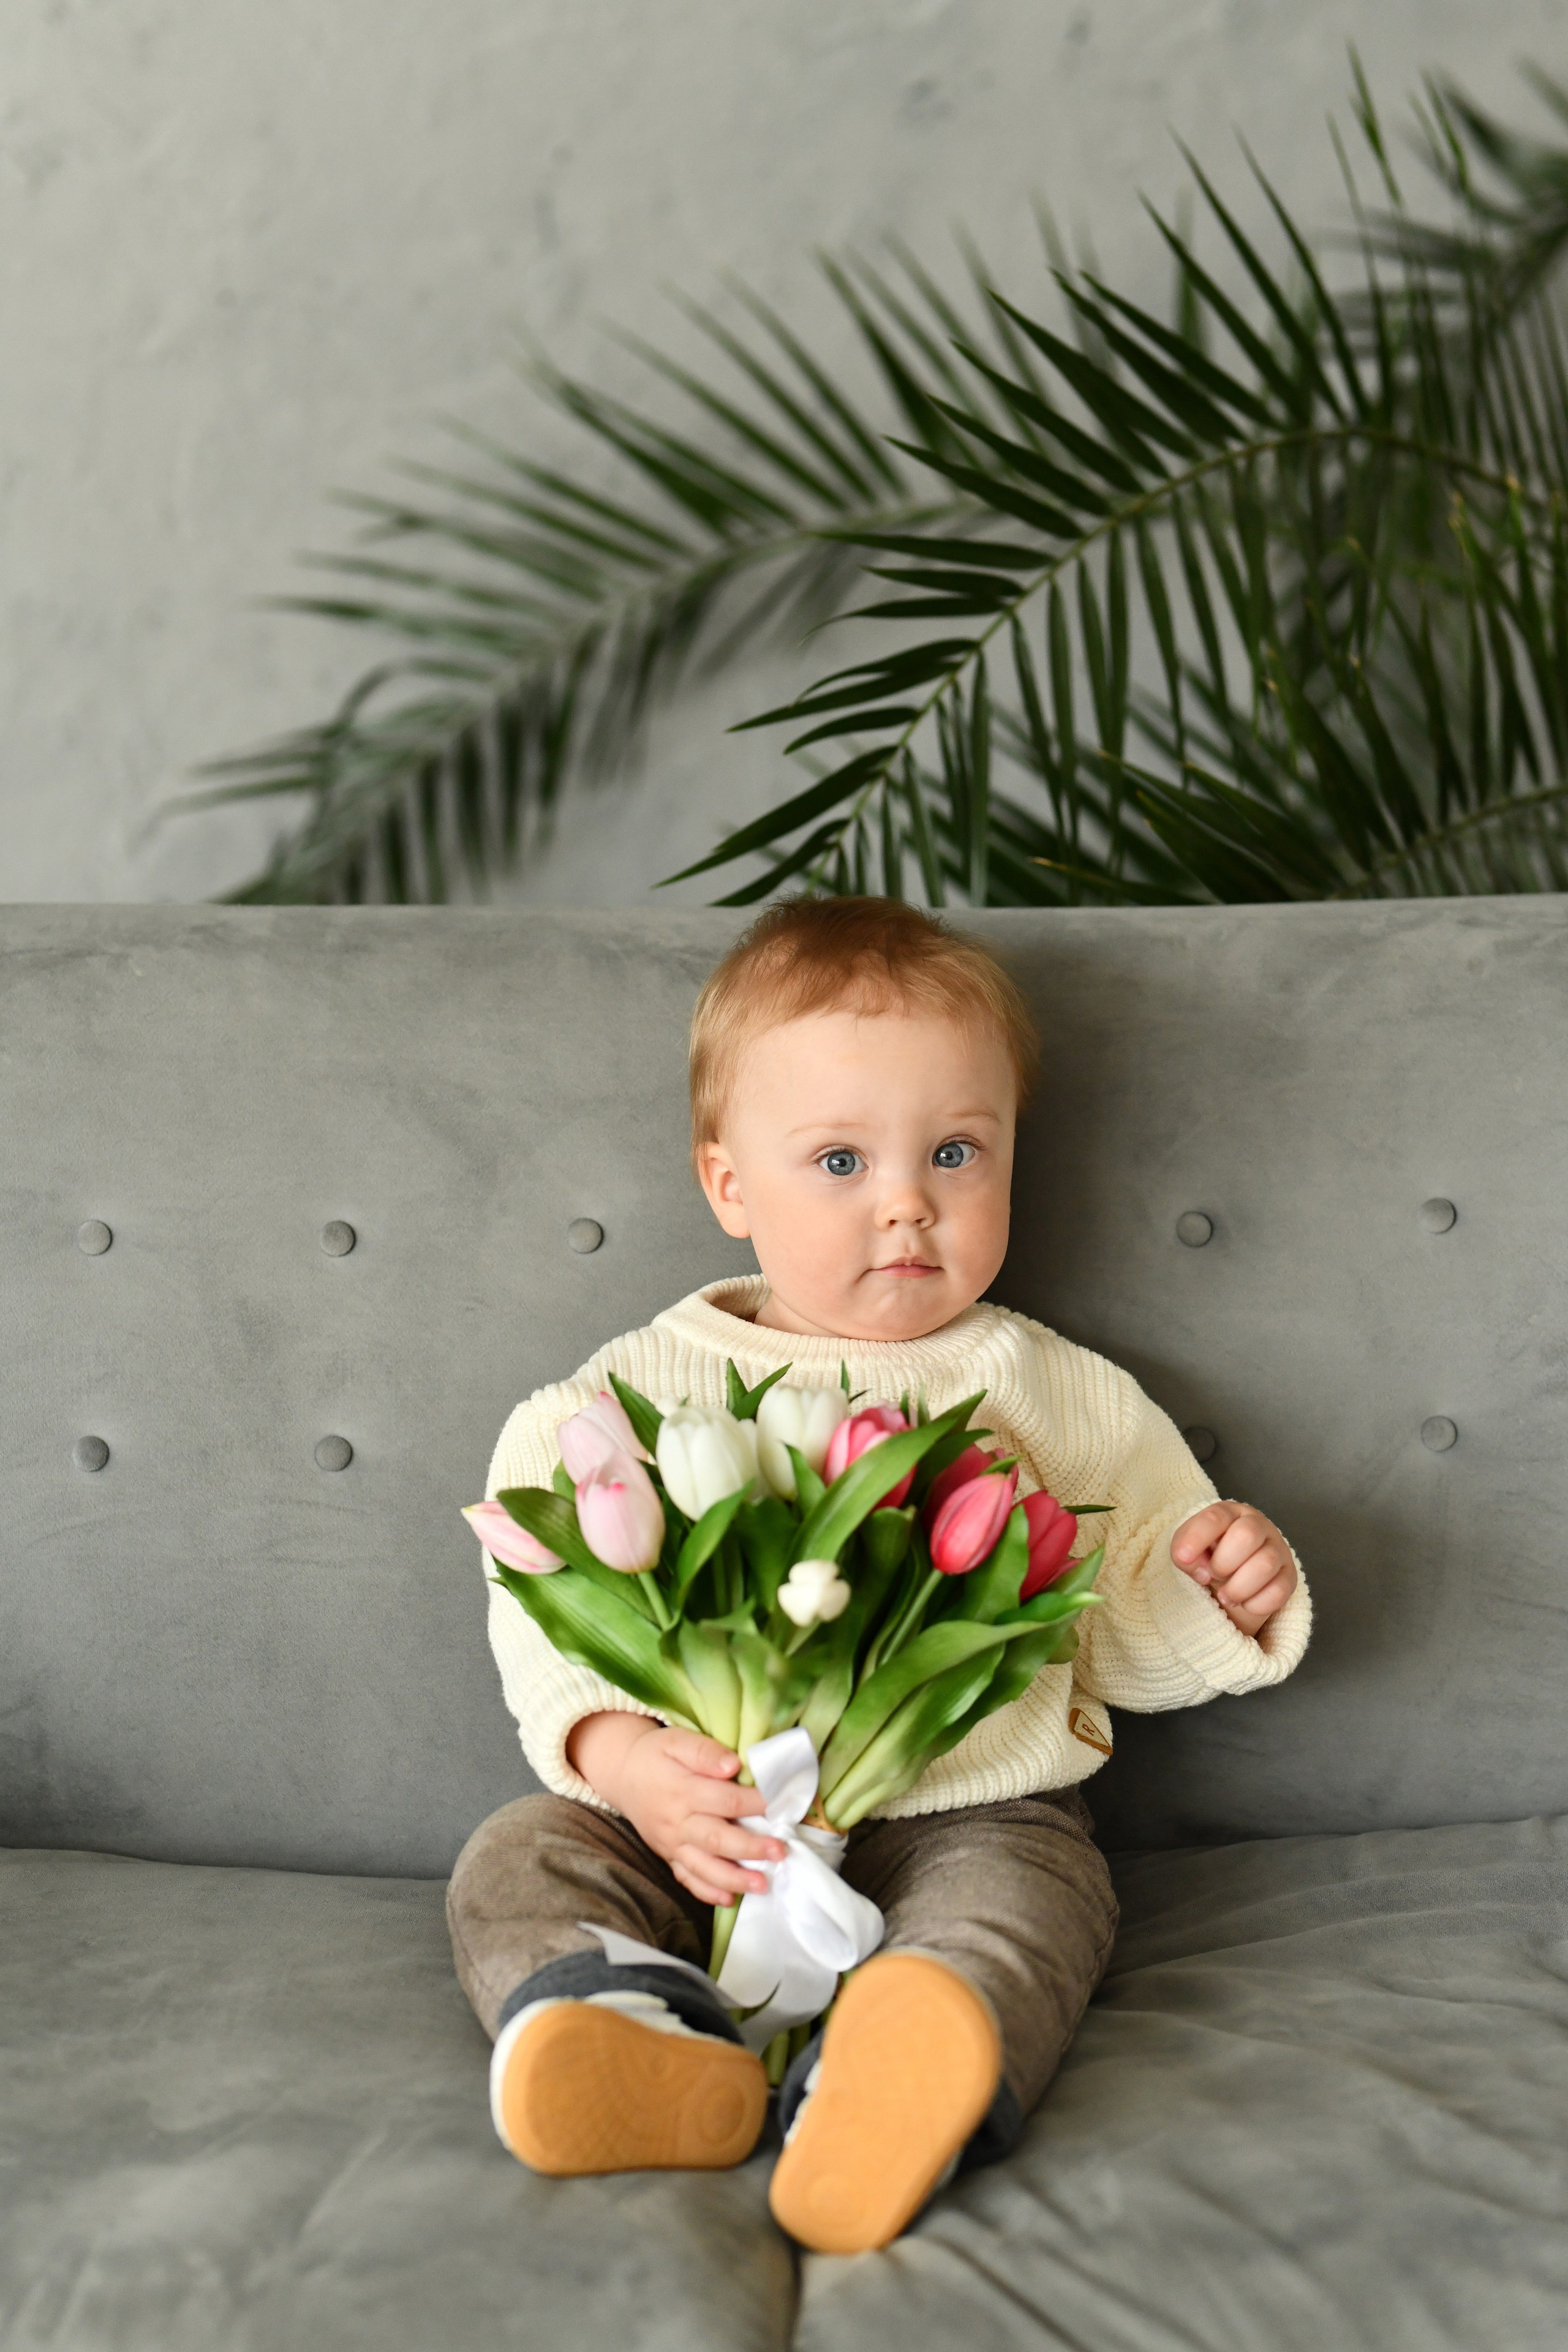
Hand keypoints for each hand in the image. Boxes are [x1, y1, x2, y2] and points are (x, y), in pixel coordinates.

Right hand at [565, 1713, 786, 1906]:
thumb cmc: (656, 1755)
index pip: (725, 1800)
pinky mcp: (668, 1857)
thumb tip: (733, 1765)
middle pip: (717, 1839)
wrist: (623, 1775)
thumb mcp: (677, 1740)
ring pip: (704, 1867)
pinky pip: (687, 1879)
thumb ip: (704, 1752)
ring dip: (734, 1879)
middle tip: (780, 1851)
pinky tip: (729, 1900)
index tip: (782, 1806)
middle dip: (750, 1848)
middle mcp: (677, 1822)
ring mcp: (672, 1844)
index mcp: (682, 1789)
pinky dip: (707, 1892)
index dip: (755, 1804)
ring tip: (762, 1885)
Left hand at [1171, 1501, 1296, 1636]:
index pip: (1215, 1517)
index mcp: (1230, 1513)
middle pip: (1247, 1535)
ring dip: (1238, 1588)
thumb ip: (1183, 1553)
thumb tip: (1201, 1571)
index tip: (1183, 1558)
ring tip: (1225, 1596)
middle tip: (1213, 1575)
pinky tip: (1245, 1603)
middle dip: (1223, 1562)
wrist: (1231, 1575)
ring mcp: (1277, 1550)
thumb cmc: (1208, 1555)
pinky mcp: (1289, 1577)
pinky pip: (1278, 1591)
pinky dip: (1256, 1604)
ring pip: (1265, 1564)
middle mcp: (1258, 1526)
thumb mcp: (1187, 1550)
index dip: (1197, 1538)